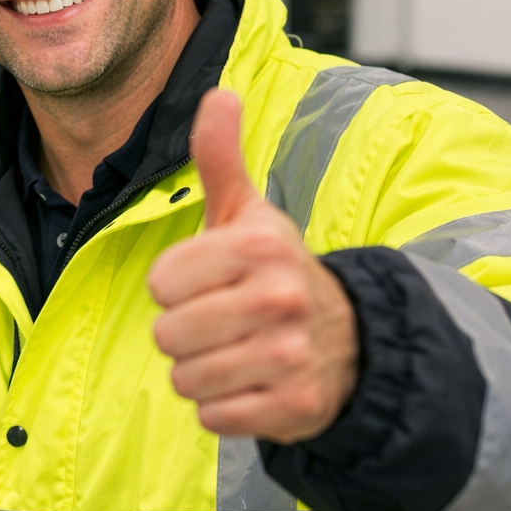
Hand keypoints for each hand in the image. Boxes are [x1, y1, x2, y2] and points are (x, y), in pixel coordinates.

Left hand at [148, 89, 358, 443]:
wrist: (349, 339)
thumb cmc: (275, 270)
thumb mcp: (248, 212)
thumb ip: (220, 157)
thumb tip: (218, 93)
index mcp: (258, 246)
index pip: (161, 283)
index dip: (174, 287)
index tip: (207, 282)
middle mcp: (279, 298)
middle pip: (168, 335)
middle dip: (183, 334)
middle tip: (220, 323)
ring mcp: (291, 356)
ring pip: (186, 379)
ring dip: (199, 372)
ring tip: (234, 352)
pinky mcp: (295, 407)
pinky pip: (214, 417)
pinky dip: (223, 408)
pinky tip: (250, 385)